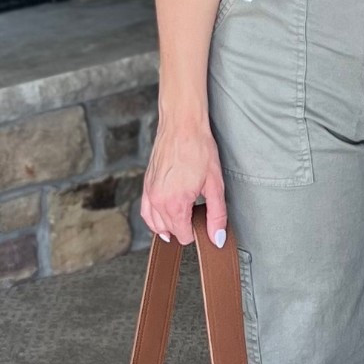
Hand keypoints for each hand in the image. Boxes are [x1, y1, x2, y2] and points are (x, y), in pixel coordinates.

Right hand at [138, 120, 227, 247]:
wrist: (182, 126)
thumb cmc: (199, 149)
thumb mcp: (215, 184)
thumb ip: (217, 215)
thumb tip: (217, 238)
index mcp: (175, 204)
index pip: (184, 235)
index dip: (197, 232)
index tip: (204, 221)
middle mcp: (158, 201)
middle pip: (170, 232)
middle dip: (185, 227)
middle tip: (198, 211)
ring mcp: (149, 193)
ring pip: (156, 225)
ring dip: (170, 225)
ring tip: (185, 214)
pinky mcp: (146, 185)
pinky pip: (146, 212)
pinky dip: (155, 218)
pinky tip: (165, 215)